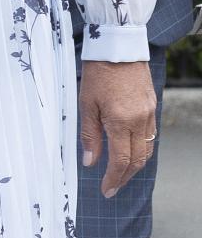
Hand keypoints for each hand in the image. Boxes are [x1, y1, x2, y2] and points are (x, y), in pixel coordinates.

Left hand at [79, 60, 156, 197]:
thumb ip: (89, 134)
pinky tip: (129, 150)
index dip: (114, 179)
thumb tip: (90, 161)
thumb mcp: (86, 102)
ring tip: (120, 173)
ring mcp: (149, 114)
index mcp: (121, 121)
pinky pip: (149, 135)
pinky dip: (141, 148)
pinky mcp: (152, 107)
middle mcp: (139, 121)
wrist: (118, 46)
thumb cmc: (97, 71)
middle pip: (137, 160)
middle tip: (113, 187)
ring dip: (134, 165)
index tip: (106, 190)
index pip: (121, 160)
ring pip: (146, 149)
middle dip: (125, 177)